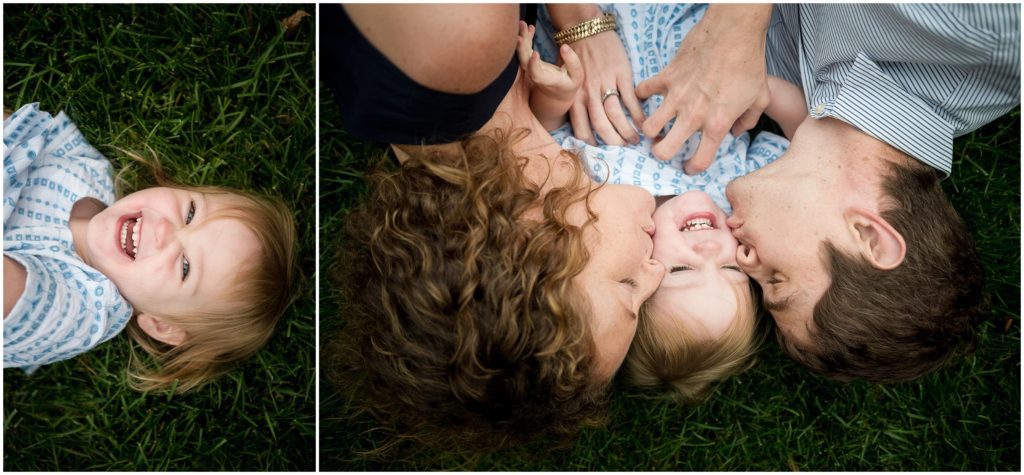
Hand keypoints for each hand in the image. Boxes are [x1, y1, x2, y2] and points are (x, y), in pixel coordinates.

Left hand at [517, 21, 582, 101]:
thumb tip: (564, 46)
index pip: (537, 74)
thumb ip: (572, 62)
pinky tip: (530, 27)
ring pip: (522, 55)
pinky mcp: (530, 62)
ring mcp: (530, 69)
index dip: (534, 65)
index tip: (535, 52)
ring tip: (523, 23)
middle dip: (521, 48)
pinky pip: (525, 50)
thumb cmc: (569, 84)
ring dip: (522, 39)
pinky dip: (526, 38)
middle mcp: (535, 75)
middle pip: (525, 63)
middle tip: (521, 34)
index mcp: (547, 80)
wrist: (556, 94)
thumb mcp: (577, 76)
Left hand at [566, 28, 644, 145]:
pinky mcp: (621, 74)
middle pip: (601, 126)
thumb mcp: (568, 83)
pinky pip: (631, 99)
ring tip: (636, 139)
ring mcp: (606, 83)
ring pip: (617, 115)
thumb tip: (585, 128)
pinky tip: (644, 123)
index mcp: (575, 98)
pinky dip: (638, 114)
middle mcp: (589, 93)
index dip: (592, 146)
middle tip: (623, 150)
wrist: (585, 31)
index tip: (601, 155)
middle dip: (614, 142)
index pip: (582, 129)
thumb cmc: (575, 60)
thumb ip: (575, 103)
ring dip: (628, 131)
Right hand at [636, 5, 771, 173]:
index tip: (691, 166)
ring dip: (651, 129)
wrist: (734, 32)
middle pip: (664, 150)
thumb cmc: (749, 63)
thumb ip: (749, 121)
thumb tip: (738, 132)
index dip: (694, 168)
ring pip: (649, 127)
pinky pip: (644, 91)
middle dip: (662, 154)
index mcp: (717, 124)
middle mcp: (693, 115)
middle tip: (666, 147)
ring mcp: (676, 96)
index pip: (700, 160)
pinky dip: (643, 95)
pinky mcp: (666, 77)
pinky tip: (650, 95)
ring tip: (657, 126)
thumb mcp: (761, 98)